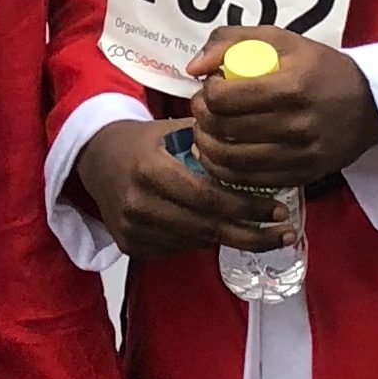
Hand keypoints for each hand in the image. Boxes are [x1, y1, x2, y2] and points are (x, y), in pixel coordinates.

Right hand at [73, 113, 278, 259]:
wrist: (94, 159)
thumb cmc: (142, 141)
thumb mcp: (173, 129)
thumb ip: (212, 142)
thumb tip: (261, 150)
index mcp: (150, 170)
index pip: (208, 197)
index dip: (246, 208)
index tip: (278, 210)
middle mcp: (138, 203)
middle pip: (206, 227)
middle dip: (251, 233)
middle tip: (283, 232)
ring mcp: (131, 229)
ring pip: (195, 242)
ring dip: (230, 238)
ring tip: (263, 234)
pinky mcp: (129, 245)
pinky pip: (178, 248)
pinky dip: (203, 241)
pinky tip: (222, 231)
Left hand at [188, 32, 377, 189]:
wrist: (370, 105)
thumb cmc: (318, 67)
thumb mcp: (281, 40)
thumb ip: (231, 40)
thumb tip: (193, 68)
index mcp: (293, 85)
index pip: (226, 98)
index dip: (208, 92)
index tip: (212, 85)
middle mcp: (298, 123)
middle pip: (226, 129)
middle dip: (202, 117)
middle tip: (203, 108)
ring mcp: (301, 154)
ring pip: (232, 160)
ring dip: (207, 145)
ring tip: (206, 131)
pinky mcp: (302, 176)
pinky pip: (249, 181)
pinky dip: (223, 170)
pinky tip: (217, 155)